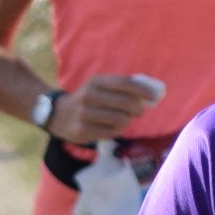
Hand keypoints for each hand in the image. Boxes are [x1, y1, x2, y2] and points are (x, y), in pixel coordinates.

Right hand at [46, 71, 163, 144]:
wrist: (59, 114)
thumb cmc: (91, 100)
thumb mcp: (101, 87)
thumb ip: (124, 88)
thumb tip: (155, 94)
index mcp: (96, 81)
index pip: (124, 83)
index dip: (142, 90)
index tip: (154, 97)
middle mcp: (88, 96)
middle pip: (126, 103)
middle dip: (138, 109)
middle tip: (139, 112)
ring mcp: (84, 114)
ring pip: (121, 119)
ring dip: (127, 121)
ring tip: (122, 118)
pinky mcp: (82, 130)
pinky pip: (112, 132)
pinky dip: (117, 130)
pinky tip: (110, 127)